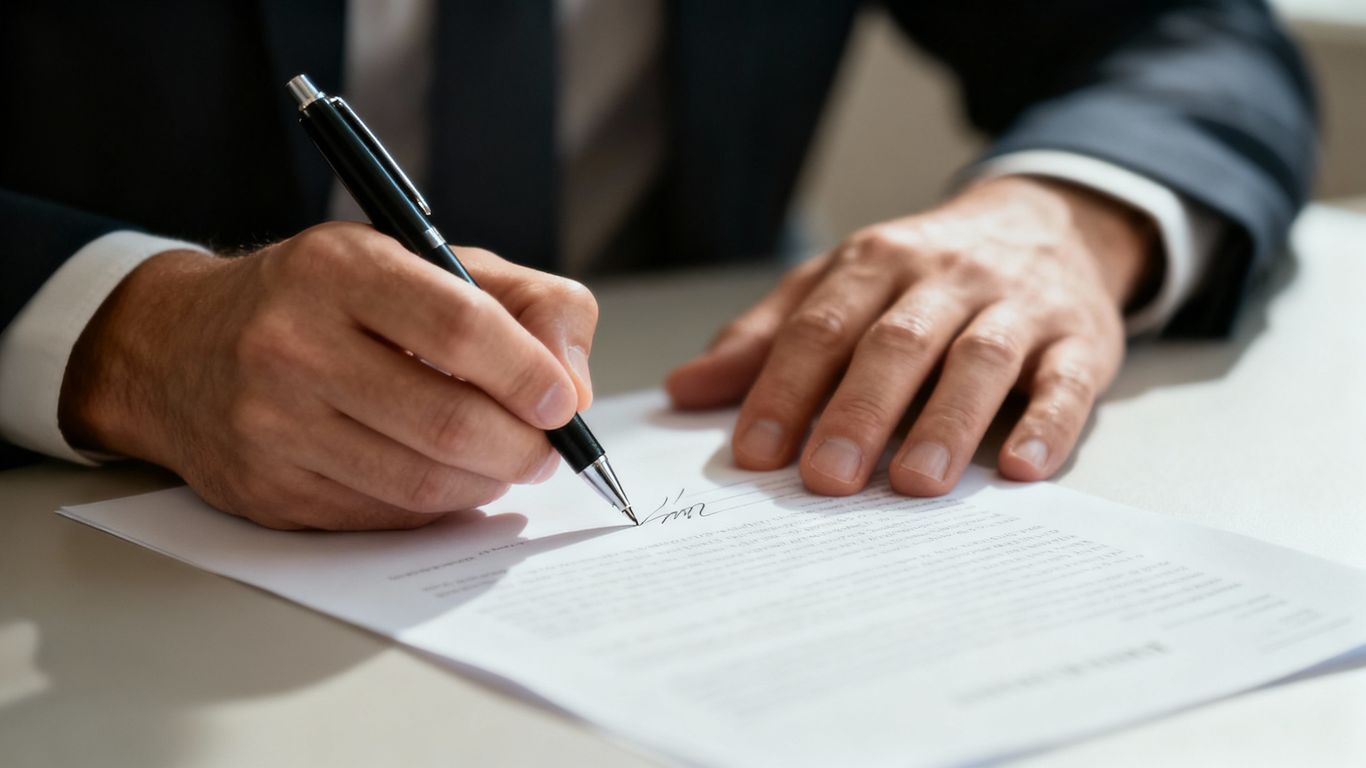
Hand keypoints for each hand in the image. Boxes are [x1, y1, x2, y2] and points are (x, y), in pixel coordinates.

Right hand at [59, 222, 597, 529]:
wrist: (181, 347)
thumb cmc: (326, 300)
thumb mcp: (422, 262)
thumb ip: (523, 303)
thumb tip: (573, 386)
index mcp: (338, 269)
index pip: (458, 328)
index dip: (528, 374)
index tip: (565, 402)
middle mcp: (291, 344)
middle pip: (446, 420)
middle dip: (522, 446)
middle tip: (548, 449)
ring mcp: (270, 424)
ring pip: (420, 480)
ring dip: (488, 483)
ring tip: (506, 463)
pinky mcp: (266, 490)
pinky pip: (384, 515)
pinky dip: (438, 506)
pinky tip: (449, 480)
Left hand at [667, 177, 1154, 495]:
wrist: (1049, 223)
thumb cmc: (926, 274)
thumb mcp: (840, 285)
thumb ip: (766, 338)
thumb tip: (683, 391)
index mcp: (877, 262)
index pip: (822, 326)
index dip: (785, 388)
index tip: (755, 452)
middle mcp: (946, 278)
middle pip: (897, 342)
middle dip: (859, 411)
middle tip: (826, 478)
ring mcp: (1019, 306)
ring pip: (981, 358)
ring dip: (948, 421)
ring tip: (916, 482)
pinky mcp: (1081, 339)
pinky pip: (1067, 381)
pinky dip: (1047, 424)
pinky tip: (1020, 468)